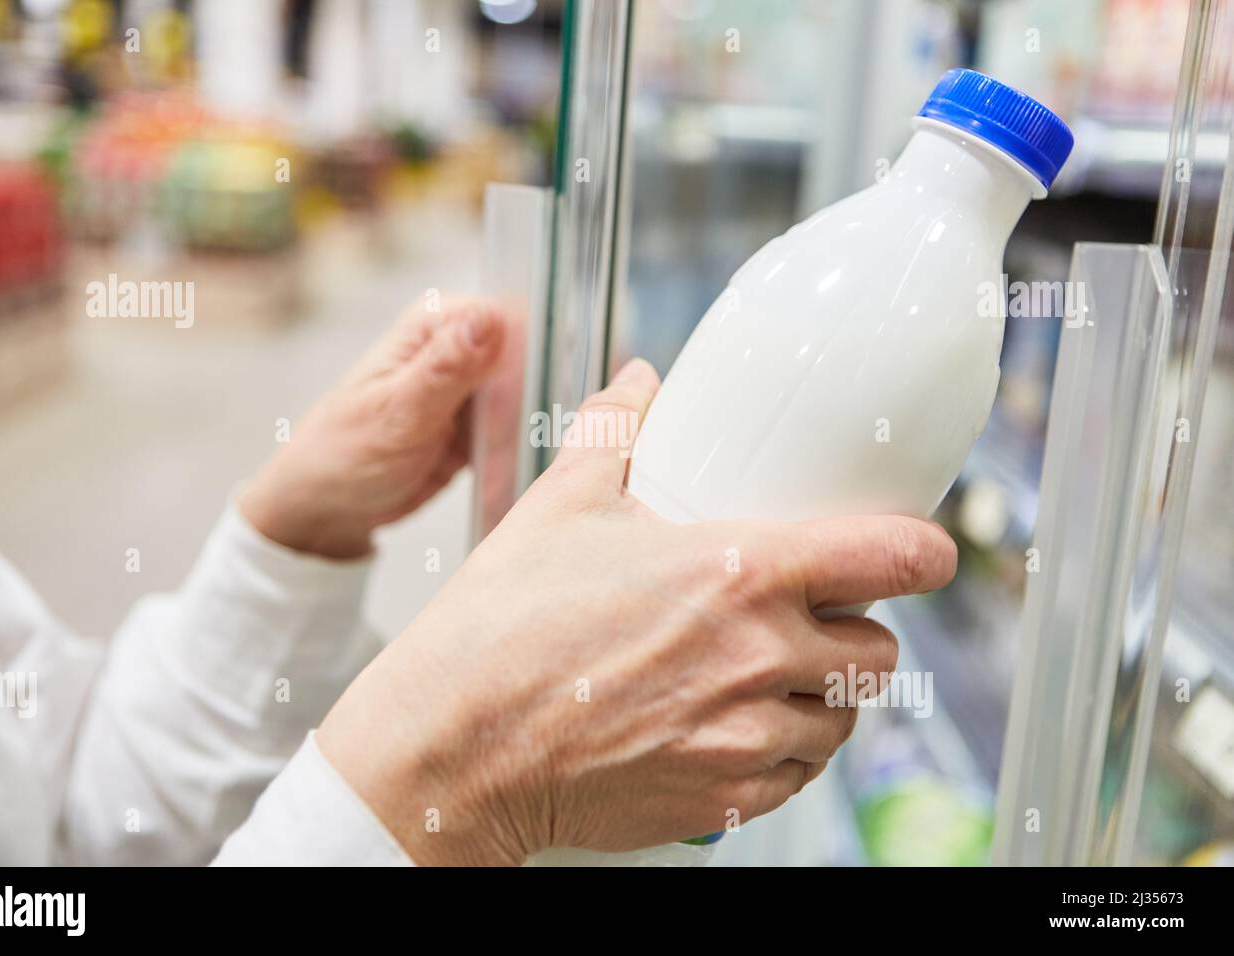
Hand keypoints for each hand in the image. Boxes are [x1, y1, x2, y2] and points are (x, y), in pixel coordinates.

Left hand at [240, 297, 503, 558]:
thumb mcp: (398, 412)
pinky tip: (493, 476)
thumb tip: (489, 318)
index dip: (523, 359)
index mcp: (434, 324)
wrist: (329, 504)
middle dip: (524, 407)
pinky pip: (514, 433)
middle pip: (525, 361)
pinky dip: (510, 455)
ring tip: (492, 467)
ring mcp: (471, 387)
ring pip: (526, 400)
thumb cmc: (345, 452)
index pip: (507, 321)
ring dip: (519, 436)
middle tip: (501, 446)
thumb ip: (445, 367)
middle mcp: (457, 348)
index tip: (517, 404)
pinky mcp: (478, 424)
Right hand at [317, 359, 957, 864]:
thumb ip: (615, 432)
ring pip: (843, 722)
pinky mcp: (722, 802)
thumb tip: (641, 383)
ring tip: (766, 676)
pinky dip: (781, 754)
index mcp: (739, 573)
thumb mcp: (558, 508)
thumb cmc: (498, 630)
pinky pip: (794, 779)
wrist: (451, 748)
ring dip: (822, 696)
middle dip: (856, 631)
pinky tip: (730, 730)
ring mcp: (745, 740)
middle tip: (809, 617)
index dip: (923, 551)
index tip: (919, 550)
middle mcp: (760, 660)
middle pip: (880, 653)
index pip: (893, 560)